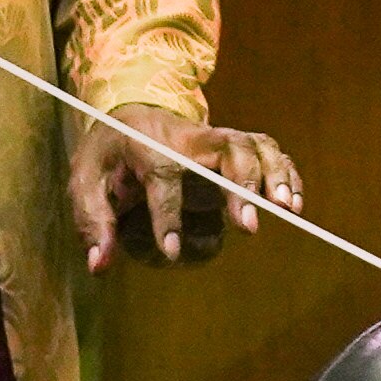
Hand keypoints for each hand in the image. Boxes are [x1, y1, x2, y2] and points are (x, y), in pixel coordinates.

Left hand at [66, 103, 302, 273]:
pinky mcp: (234, 147)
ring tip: (287, 210)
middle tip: (249, 228)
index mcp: (146, 142)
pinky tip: (295, 202)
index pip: (162, 173)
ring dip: (274, 174)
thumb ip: (93, 222)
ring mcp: (215, 140)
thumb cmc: (109, 155)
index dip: (167, 212)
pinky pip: (269, 151)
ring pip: (256, 145)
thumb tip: (101, 265)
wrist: (130, 115)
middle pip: (226, 148)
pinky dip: (287, 172)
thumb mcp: (85, 182)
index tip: (170, 251)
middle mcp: (188, 138)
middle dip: (242, 185)